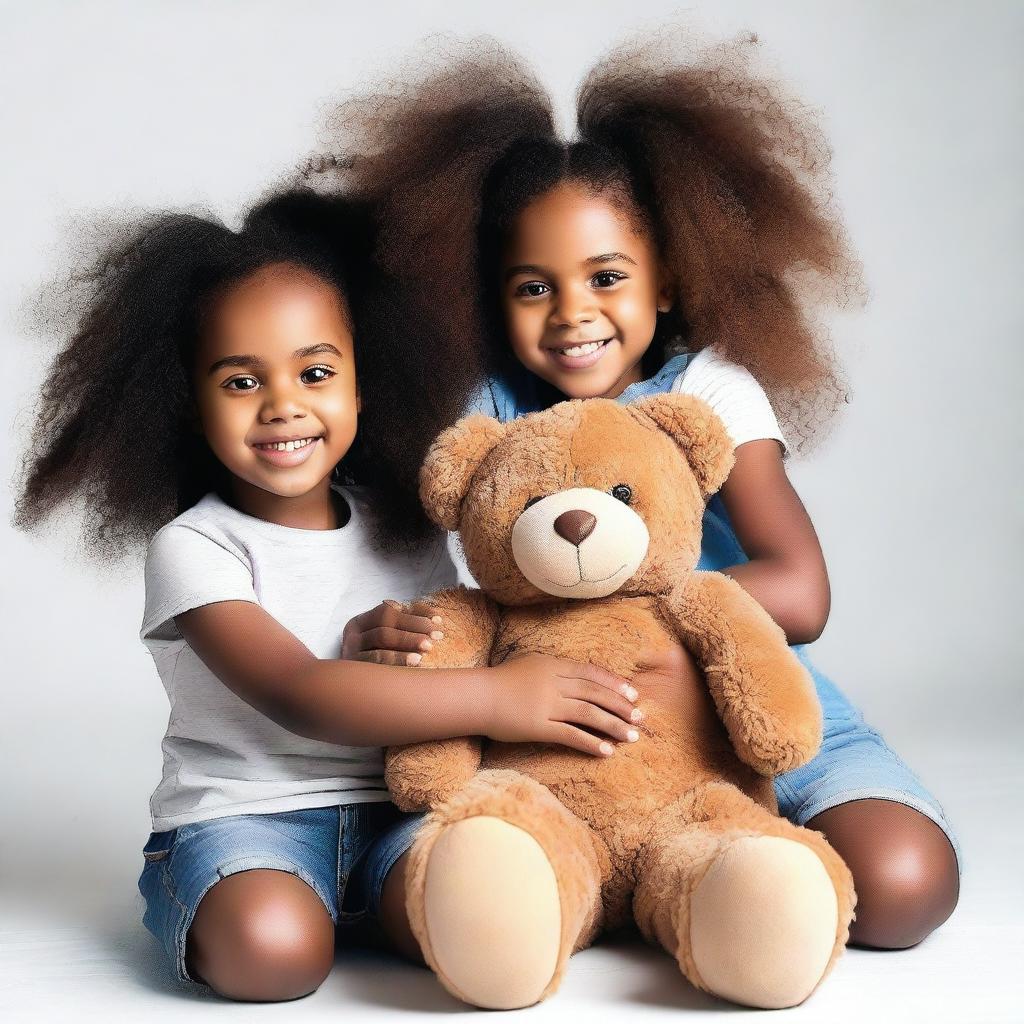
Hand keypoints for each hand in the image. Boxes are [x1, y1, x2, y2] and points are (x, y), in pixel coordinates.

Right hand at [341, 600, 443, 665]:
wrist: (349, 692)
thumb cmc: (377, 659)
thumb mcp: (386, 639)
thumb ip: (405, 624)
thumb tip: (434, 618)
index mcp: (360, 622)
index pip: (388, 611)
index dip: (414, 614)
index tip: (438, 621)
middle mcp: (353, 635)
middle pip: (386, 623)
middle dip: (414, 627)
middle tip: (438, 635)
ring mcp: (351, 652)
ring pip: (382, 638)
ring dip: (408, 640)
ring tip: (428, 646)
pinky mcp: (354, 669)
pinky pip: (378, 661)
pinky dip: (398, 659)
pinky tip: (416, 662)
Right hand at [483, 654, 642, 756]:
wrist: (478, 696)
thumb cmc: (502, 680)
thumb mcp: (531, 664)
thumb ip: (554, 669)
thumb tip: (576, 676)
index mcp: (554, 666)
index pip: (592, 674)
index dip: (614, 684)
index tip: (633, 694)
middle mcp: (555, 683)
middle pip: (595, 693)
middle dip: (621, 705)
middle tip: (640, 716)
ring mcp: (548, 705)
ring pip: (589, 714)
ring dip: (613, 725)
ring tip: (631, 736)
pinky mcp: (540, 726)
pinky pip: (571, 735)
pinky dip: (591, 743)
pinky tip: (607, 751)